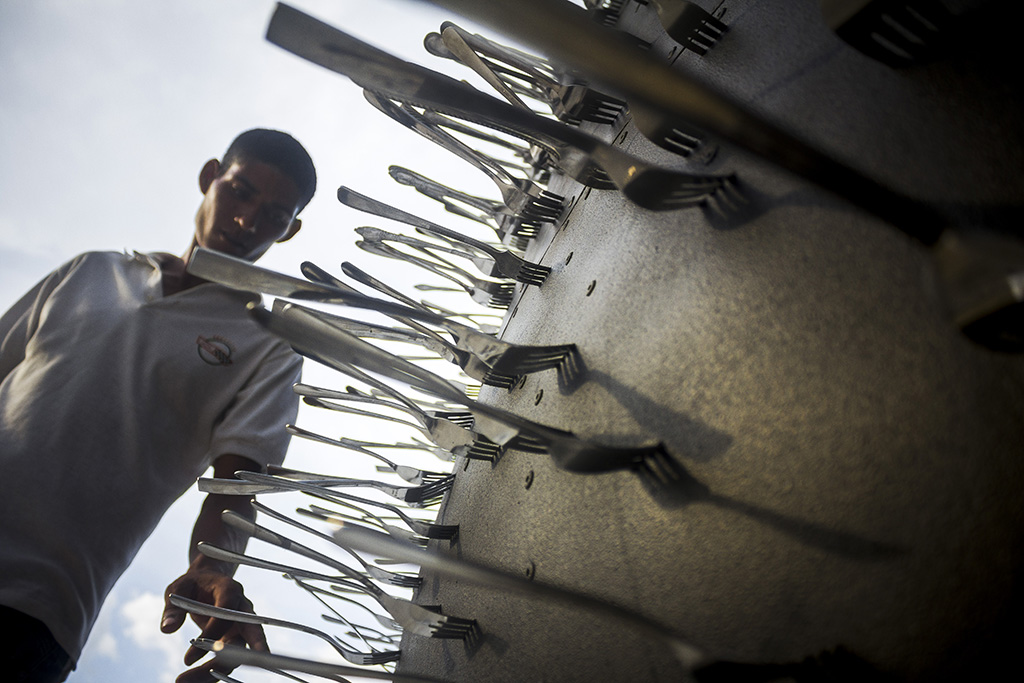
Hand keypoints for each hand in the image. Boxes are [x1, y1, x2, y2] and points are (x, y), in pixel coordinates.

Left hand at [161, 566, 268, 682]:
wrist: (207, 581)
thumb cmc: (193, 583)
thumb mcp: (179, 588)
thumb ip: (173, 607)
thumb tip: (167, 628)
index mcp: (230, 590)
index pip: (226, 614)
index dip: (210, 636)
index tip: (187, 659)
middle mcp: (242, 609)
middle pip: (247, 636)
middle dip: (236, 659)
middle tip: (212, 677)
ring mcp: (241, 625)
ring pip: (238, 653)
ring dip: (214, 672)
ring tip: (182, 681)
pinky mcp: (235, 638)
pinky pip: (229, 658)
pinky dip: (212, 672)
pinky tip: (192, 680)